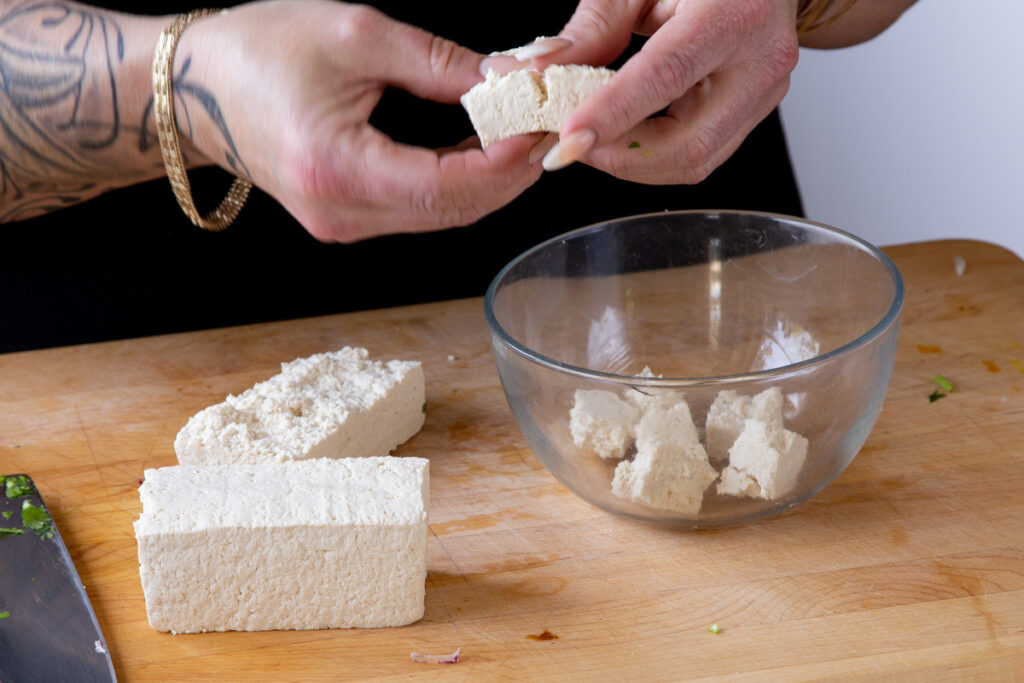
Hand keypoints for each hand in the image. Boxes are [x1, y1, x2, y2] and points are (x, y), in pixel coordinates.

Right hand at [177, 0, 551, 241]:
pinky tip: (480, 150)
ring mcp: (342, 225)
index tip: (543, 122)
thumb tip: (509, 81)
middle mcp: (341, 213)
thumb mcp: (357, 37)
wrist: (193, 87)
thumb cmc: (258, 50)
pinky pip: (418, 211)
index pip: (450, 186)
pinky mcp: (344, 219)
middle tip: (547, 126)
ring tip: (521, 133)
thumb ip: (440, 65)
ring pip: (441, 217)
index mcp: (338, 169)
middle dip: (510, 173)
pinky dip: (457, 184)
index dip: (508, 160)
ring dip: (489, 181)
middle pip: (454, 211)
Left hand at [534, 0, 800, 183]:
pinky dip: (655, 156)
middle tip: (571, 146)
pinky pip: (703, 153)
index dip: (613, 114)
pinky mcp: (756, 110)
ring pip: (696, 160)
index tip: (569, 140)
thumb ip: (594, 24)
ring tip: (593, 141)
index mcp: (733, 12)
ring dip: (634, 162)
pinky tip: (625, 136)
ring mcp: (763, 91)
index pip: (667, 75)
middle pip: (687, 140)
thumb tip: (542, 68)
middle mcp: (759, 59)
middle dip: (620, 155)